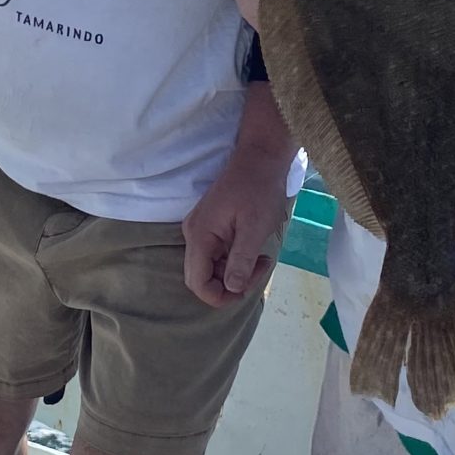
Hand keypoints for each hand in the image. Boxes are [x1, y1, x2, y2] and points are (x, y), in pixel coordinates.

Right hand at [182, 144, 291, 308]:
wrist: (260, 158)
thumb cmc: (258, 190)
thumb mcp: (254, 228)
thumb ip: (241, 260)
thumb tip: (232, 290)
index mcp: (200, 235)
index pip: (197, 282)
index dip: (219, 296)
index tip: (246, 289)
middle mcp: (193, 234)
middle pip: (201, 276)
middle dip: (229, 284)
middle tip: (259, 270)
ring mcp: (200, 229)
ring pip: (210, 266)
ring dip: (234, 272)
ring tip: (261, 260)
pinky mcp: (210, 226)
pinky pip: (216, 254)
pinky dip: (233, 259)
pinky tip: (253, 252)